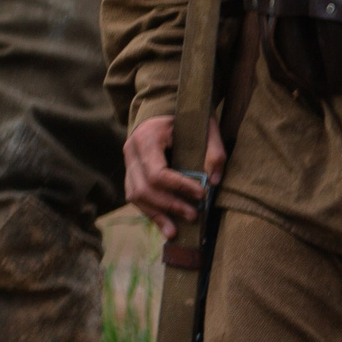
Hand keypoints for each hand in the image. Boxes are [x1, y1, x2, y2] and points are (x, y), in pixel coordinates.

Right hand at [123, 113, 224, 237]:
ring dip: (158, 215)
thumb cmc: (187, 120)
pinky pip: (136, 198)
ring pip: (136, 196)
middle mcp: (131, 151)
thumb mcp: (205, 128)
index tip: (202, 194)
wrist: (164, 111)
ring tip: (177, 230)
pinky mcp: (130, 174)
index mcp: (147, 137)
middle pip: (145, 188)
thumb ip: (214, 152)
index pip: (157, 172)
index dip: (179, 187)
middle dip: (170, 205)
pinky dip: (151, 214)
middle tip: (195, 215)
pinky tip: (166, 227)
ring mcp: (127, 163)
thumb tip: (213, 182)